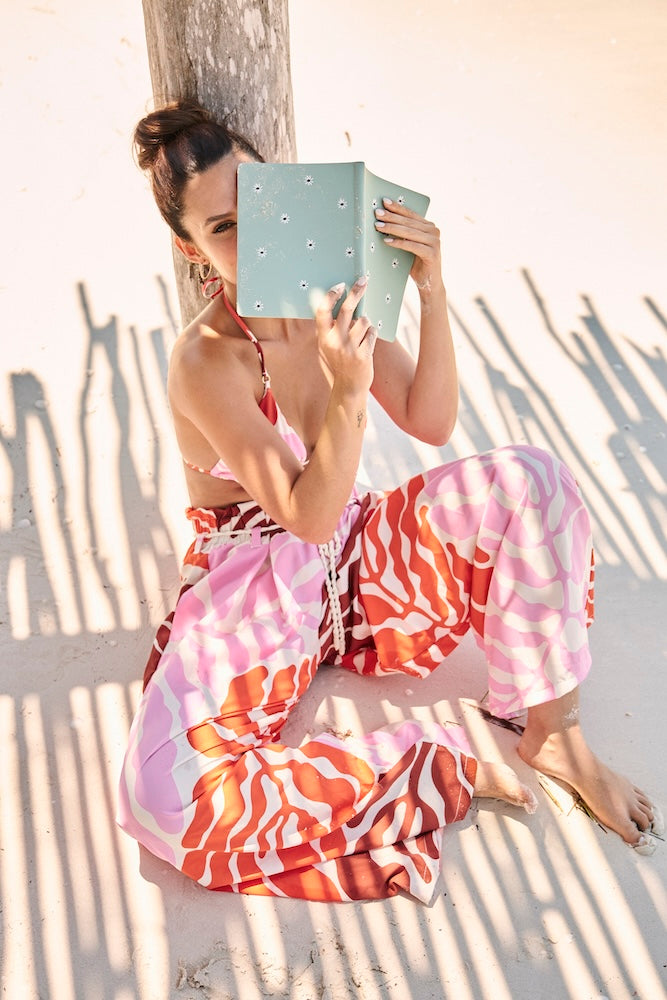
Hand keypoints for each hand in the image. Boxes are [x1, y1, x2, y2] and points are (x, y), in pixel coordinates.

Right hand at [315, 276, 376, 392]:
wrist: (349, 387)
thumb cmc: (340, 361)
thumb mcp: (328, 345)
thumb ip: (331, 327)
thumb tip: (342, 300)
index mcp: (323, 337)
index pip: (322, 311)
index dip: (331, 295)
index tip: (341, 285)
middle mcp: (334, 342)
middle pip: (346, 309)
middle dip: (356, 292)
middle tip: (364, 280)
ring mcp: (349, 349)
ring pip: (363, 321)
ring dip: (366, 322)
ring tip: (362, 334)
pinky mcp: (363, 355)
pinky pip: (372, 333)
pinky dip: (372, 334)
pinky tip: (367, 343)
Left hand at [375, 199, 443, 294]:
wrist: (429, 283)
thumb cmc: (416, 263)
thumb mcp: (409, 245)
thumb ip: (403, 233)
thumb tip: (382, 221)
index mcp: (429, 226)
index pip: (410, 214)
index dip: (397, 208)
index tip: (384, 202)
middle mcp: (434, 231)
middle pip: (408, 222)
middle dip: (391, 217)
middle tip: (377, 213)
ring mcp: (434, 242)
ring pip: (409, 232)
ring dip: (392, 228)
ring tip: (378, 226)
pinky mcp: (432, 253)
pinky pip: (412, 246)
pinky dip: (399, 243)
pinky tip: (387, 240)